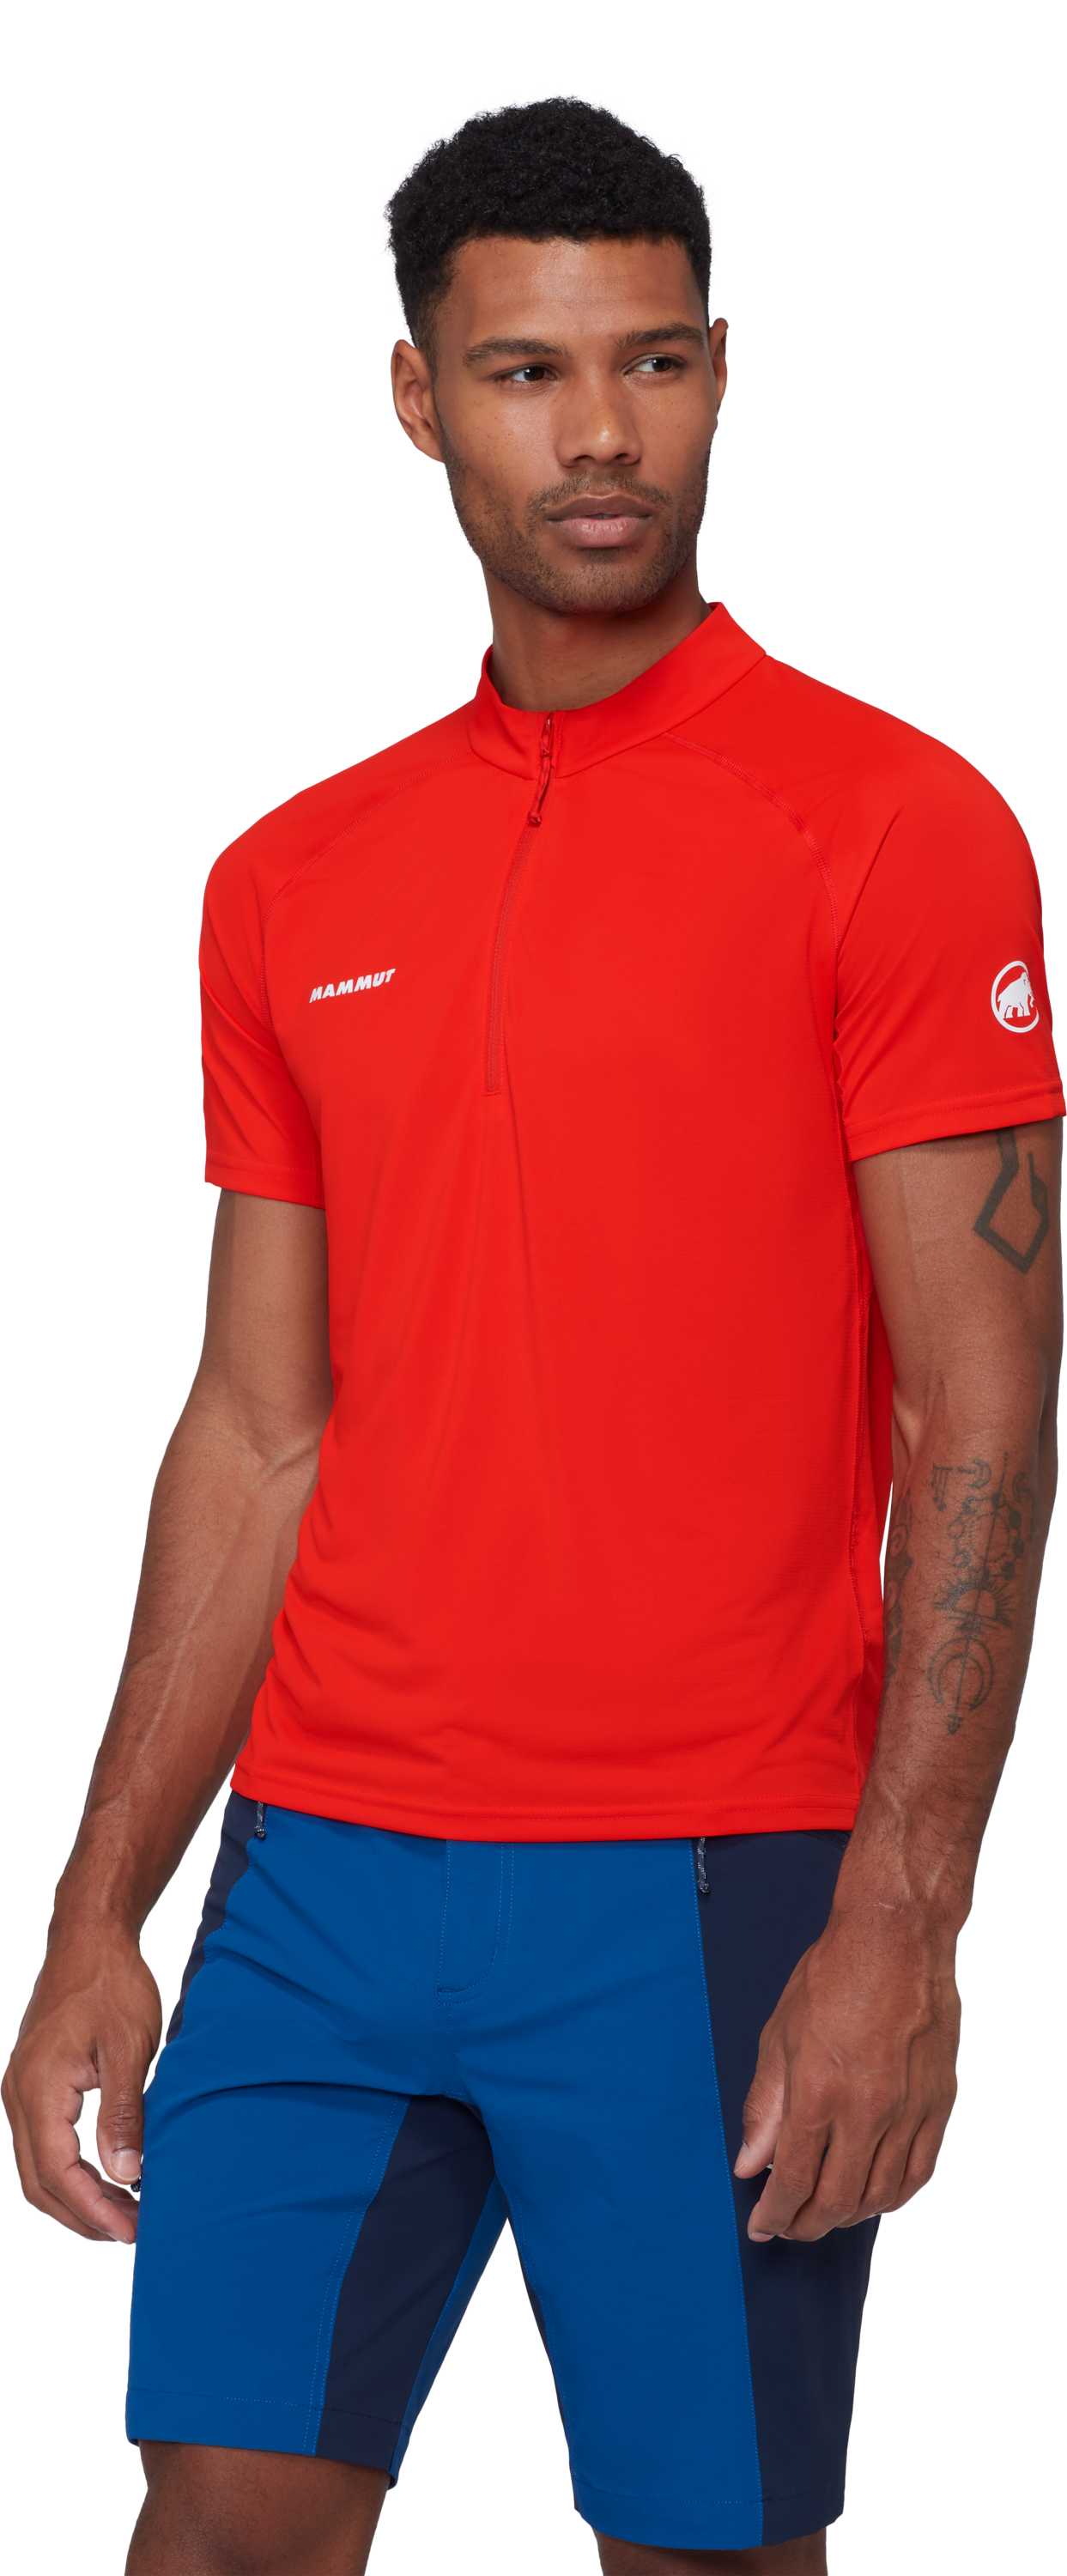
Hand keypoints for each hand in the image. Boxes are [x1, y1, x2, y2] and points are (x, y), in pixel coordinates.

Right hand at [2, 1928, 163, 2244]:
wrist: (89, 1935)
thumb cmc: (113, 1984)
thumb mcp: (129, 2046)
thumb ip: (124, 2112)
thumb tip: (127, 2176)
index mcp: (39, 2089)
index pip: (59, 2173)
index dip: (95, 2209)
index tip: (135, 2231)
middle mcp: (18, 2095)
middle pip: (39, 2183)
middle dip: (84, 2216)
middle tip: (134, 2233)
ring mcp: (20, 2090)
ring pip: (37, 2168)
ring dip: (77, 2197)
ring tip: (125, 2213)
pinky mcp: (31, 2084)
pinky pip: (43, 2144)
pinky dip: (72, 2171)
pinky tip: (109, 2176)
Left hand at [733, 1900, 961, 2240]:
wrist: (896, 1939)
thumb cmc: (832, 1977)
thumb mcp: (779, 2036)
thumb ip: (764, 2107)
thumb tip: (750, 2163)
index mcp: (818, 2093)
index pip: (794, 2180)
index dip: (776, 2214)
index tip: (763, 2226)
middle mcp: (866, 2110)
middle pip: (837, 2199)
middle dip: (807, 2223)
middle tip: (791, 2226)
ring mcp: (908, 2110)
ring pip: (880, 2194)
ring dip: (850, 2214)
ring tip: (828, 2212)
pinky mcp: (939, 2104)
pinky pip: (919, 2172)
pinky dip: (895, 2196)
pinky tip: (877, 2197)